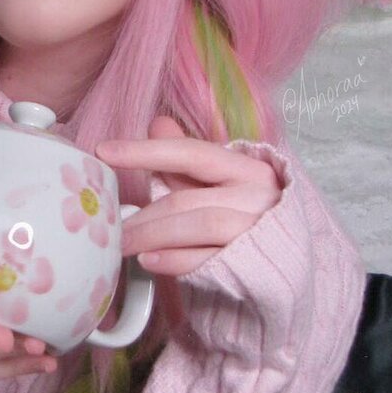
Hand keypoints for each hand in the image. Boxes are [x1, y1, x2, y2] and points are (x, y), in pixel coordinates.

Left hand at [96, 116, 280, 275]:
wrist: (286, 269)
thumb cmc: (248, 221)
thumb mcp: (220, 185)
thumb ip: (187, 160)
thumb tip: (158, 123)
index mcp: (248, 169)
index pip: (191, 153)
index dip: (145, 151)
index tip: (104, 151)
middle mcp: (257, 196)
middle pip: (187, 198)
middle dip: (143, 214)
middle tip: (110, 226)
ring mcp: (257, 231)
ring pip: (197, 225)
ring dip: (152, 235)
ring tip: (123, 244)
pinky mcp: (254, 266)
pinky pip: (206, 260)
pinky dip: (173, 260)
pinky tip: (149, 261)